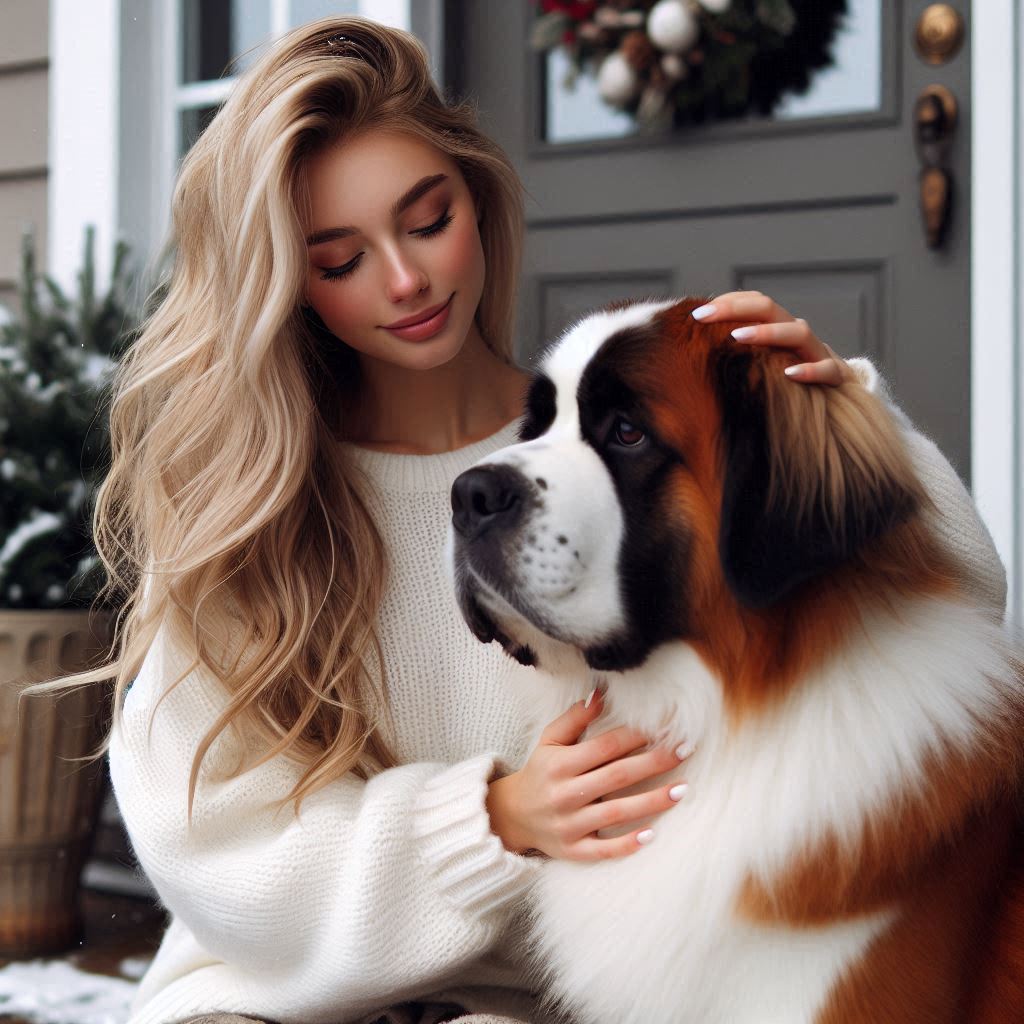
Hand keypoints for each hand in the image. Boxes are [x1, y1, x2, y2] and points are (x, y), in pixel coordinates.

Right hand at [486, 688, 690, 860]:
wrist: (512, 816)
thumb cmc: (540, 772)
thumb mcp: (549, 740)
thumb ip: (575, 718)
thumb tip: (601, 694)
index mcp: (560, 763)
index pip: (605, 747)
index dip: (636, 736)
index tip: (664, 729)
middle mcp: (565, 793)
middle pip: (617, 776)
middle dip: (653, 763)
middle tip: (684, 752)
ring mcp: (569, 824)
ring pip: (616, 812)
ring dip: (651, 801)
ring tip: (681, 790)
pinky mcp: (573, 850)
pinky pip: (603, 850)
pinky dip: (626, 844)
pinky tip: (651, 835)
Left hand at [692, 290, 855, 385]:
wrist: (837, 400)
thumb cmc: (787, 380)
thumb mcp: (761, 363)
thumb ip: (735, 353)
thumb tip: (691, 348)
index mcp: (779, 327)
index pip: (754, 302)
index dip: (726, 303)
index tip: (696, 316)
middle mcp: (797, 334)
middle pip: (770, 309)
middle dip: (734, 309)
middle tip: (704, 317)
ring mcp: (818, 352)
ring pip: (797, 333)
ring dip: (767, 333)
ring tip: (737, 337)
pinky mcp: (837, 376)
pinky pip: (827, 369)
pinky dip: (810, 369)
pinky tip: (790, 374)